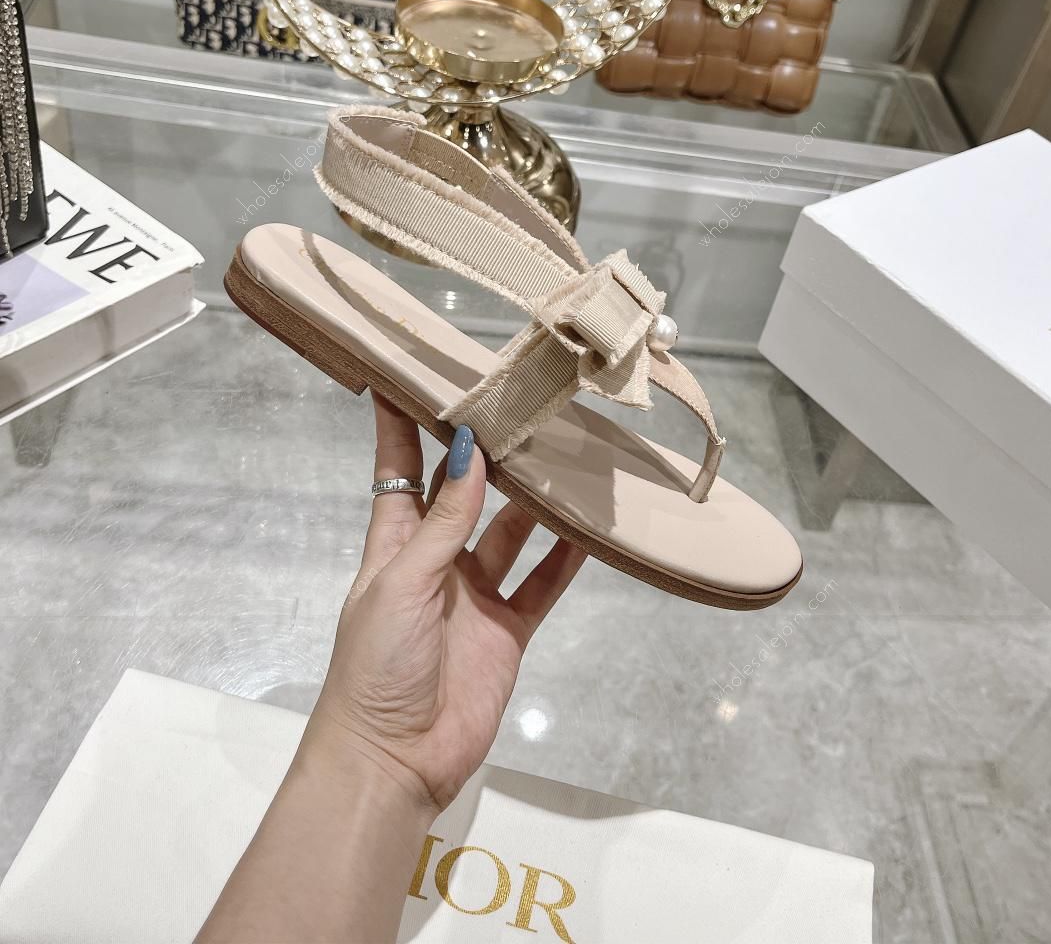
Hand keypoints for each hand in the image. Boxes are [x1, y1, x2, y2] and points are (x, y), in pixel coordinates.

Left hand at [305, 394, 586, 811]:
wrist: (396, 757)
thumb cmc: (379, 663)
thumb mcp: (404, 582)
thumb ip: (443, 522)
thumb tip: (468, 452)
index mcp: (395, 544)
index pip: (398, 472)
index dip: (400, 427)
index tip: (406, 378)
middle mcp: (437, 561)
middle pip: (463, 495)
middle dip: (484, 455)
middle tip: (517, 408)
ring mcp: (475, 595)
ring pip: (510, 533)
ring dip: (533, 500)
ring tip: (562, 455)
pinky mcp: (508, 629)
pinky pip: (541, 584)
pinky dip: (563, 558)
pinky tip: (587, 528)